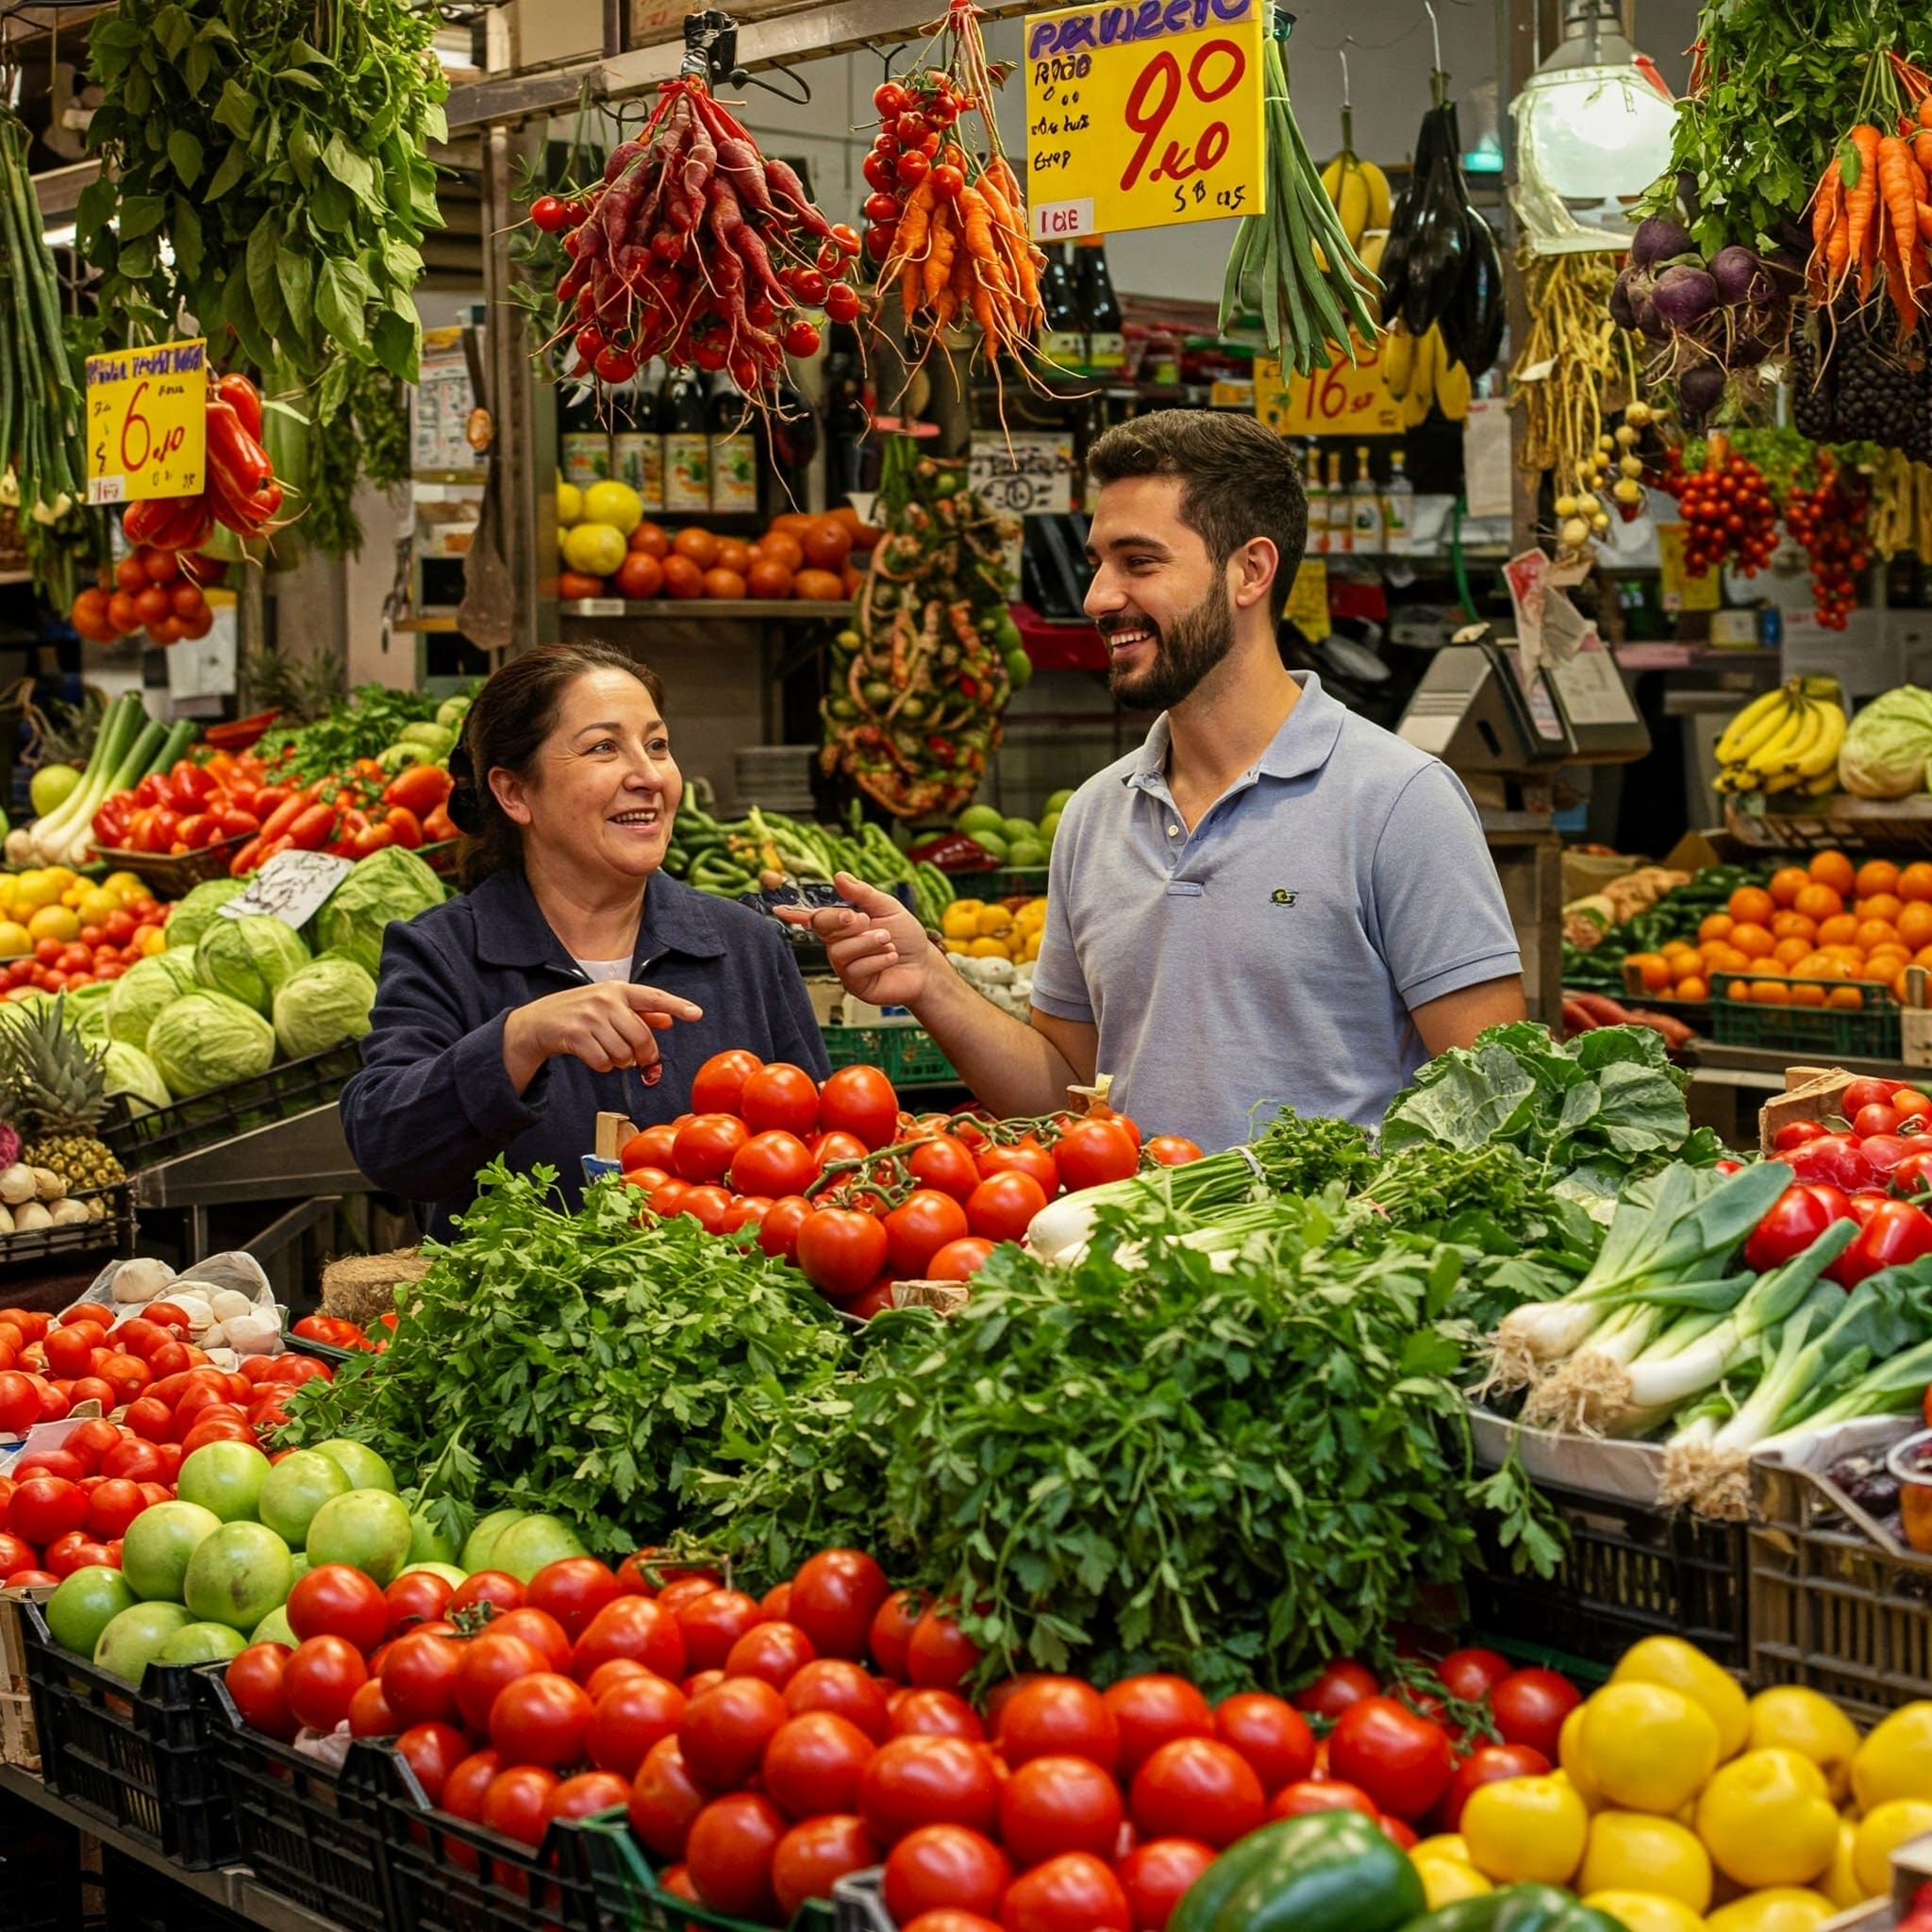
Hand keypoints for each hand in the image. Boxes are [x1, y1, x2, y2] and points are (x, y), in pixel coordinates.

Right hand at [502, 981, 702, 1092]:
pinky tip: (594, 1056)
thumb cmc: (579, 1012)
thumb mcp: (609, 1005)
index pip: (654, 997)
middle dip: (644, 1054)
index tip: (696, 1014)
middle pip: (641, 1037)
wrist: (538, 1022)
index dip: (677, 1005)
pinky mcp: (576, 1036)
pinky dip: (603, 1066)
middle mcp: (605, 1000)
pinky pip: (604, 1063)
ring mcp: (589, 1018)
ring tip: (608, 1051)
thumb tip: (669, 1020)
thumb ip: (640, 1012)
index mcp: (618, 989)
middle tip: (641, 1059)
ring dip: (620, 1061)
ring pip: (623, 1053)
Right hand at [775, 871, 935, 1009]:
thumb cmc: (905, 935)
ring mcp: (844, 966)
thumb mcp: (887, 907)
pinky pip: (855, 969)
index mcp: (842, 924)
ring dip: (868, 942)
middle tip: (867, 920)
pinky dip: (877, 960)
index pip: (815, 917)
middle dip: (845, 920)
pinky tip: (891, 957)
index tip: (780, 910)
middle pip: (823, 927)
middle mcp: (837, 944)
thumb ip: (862, 893)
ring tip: (888, 942)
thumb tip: (838, 876)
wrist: (924, 965)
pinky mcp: (854, 985)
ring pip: (841, 950)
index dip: (796, 914)